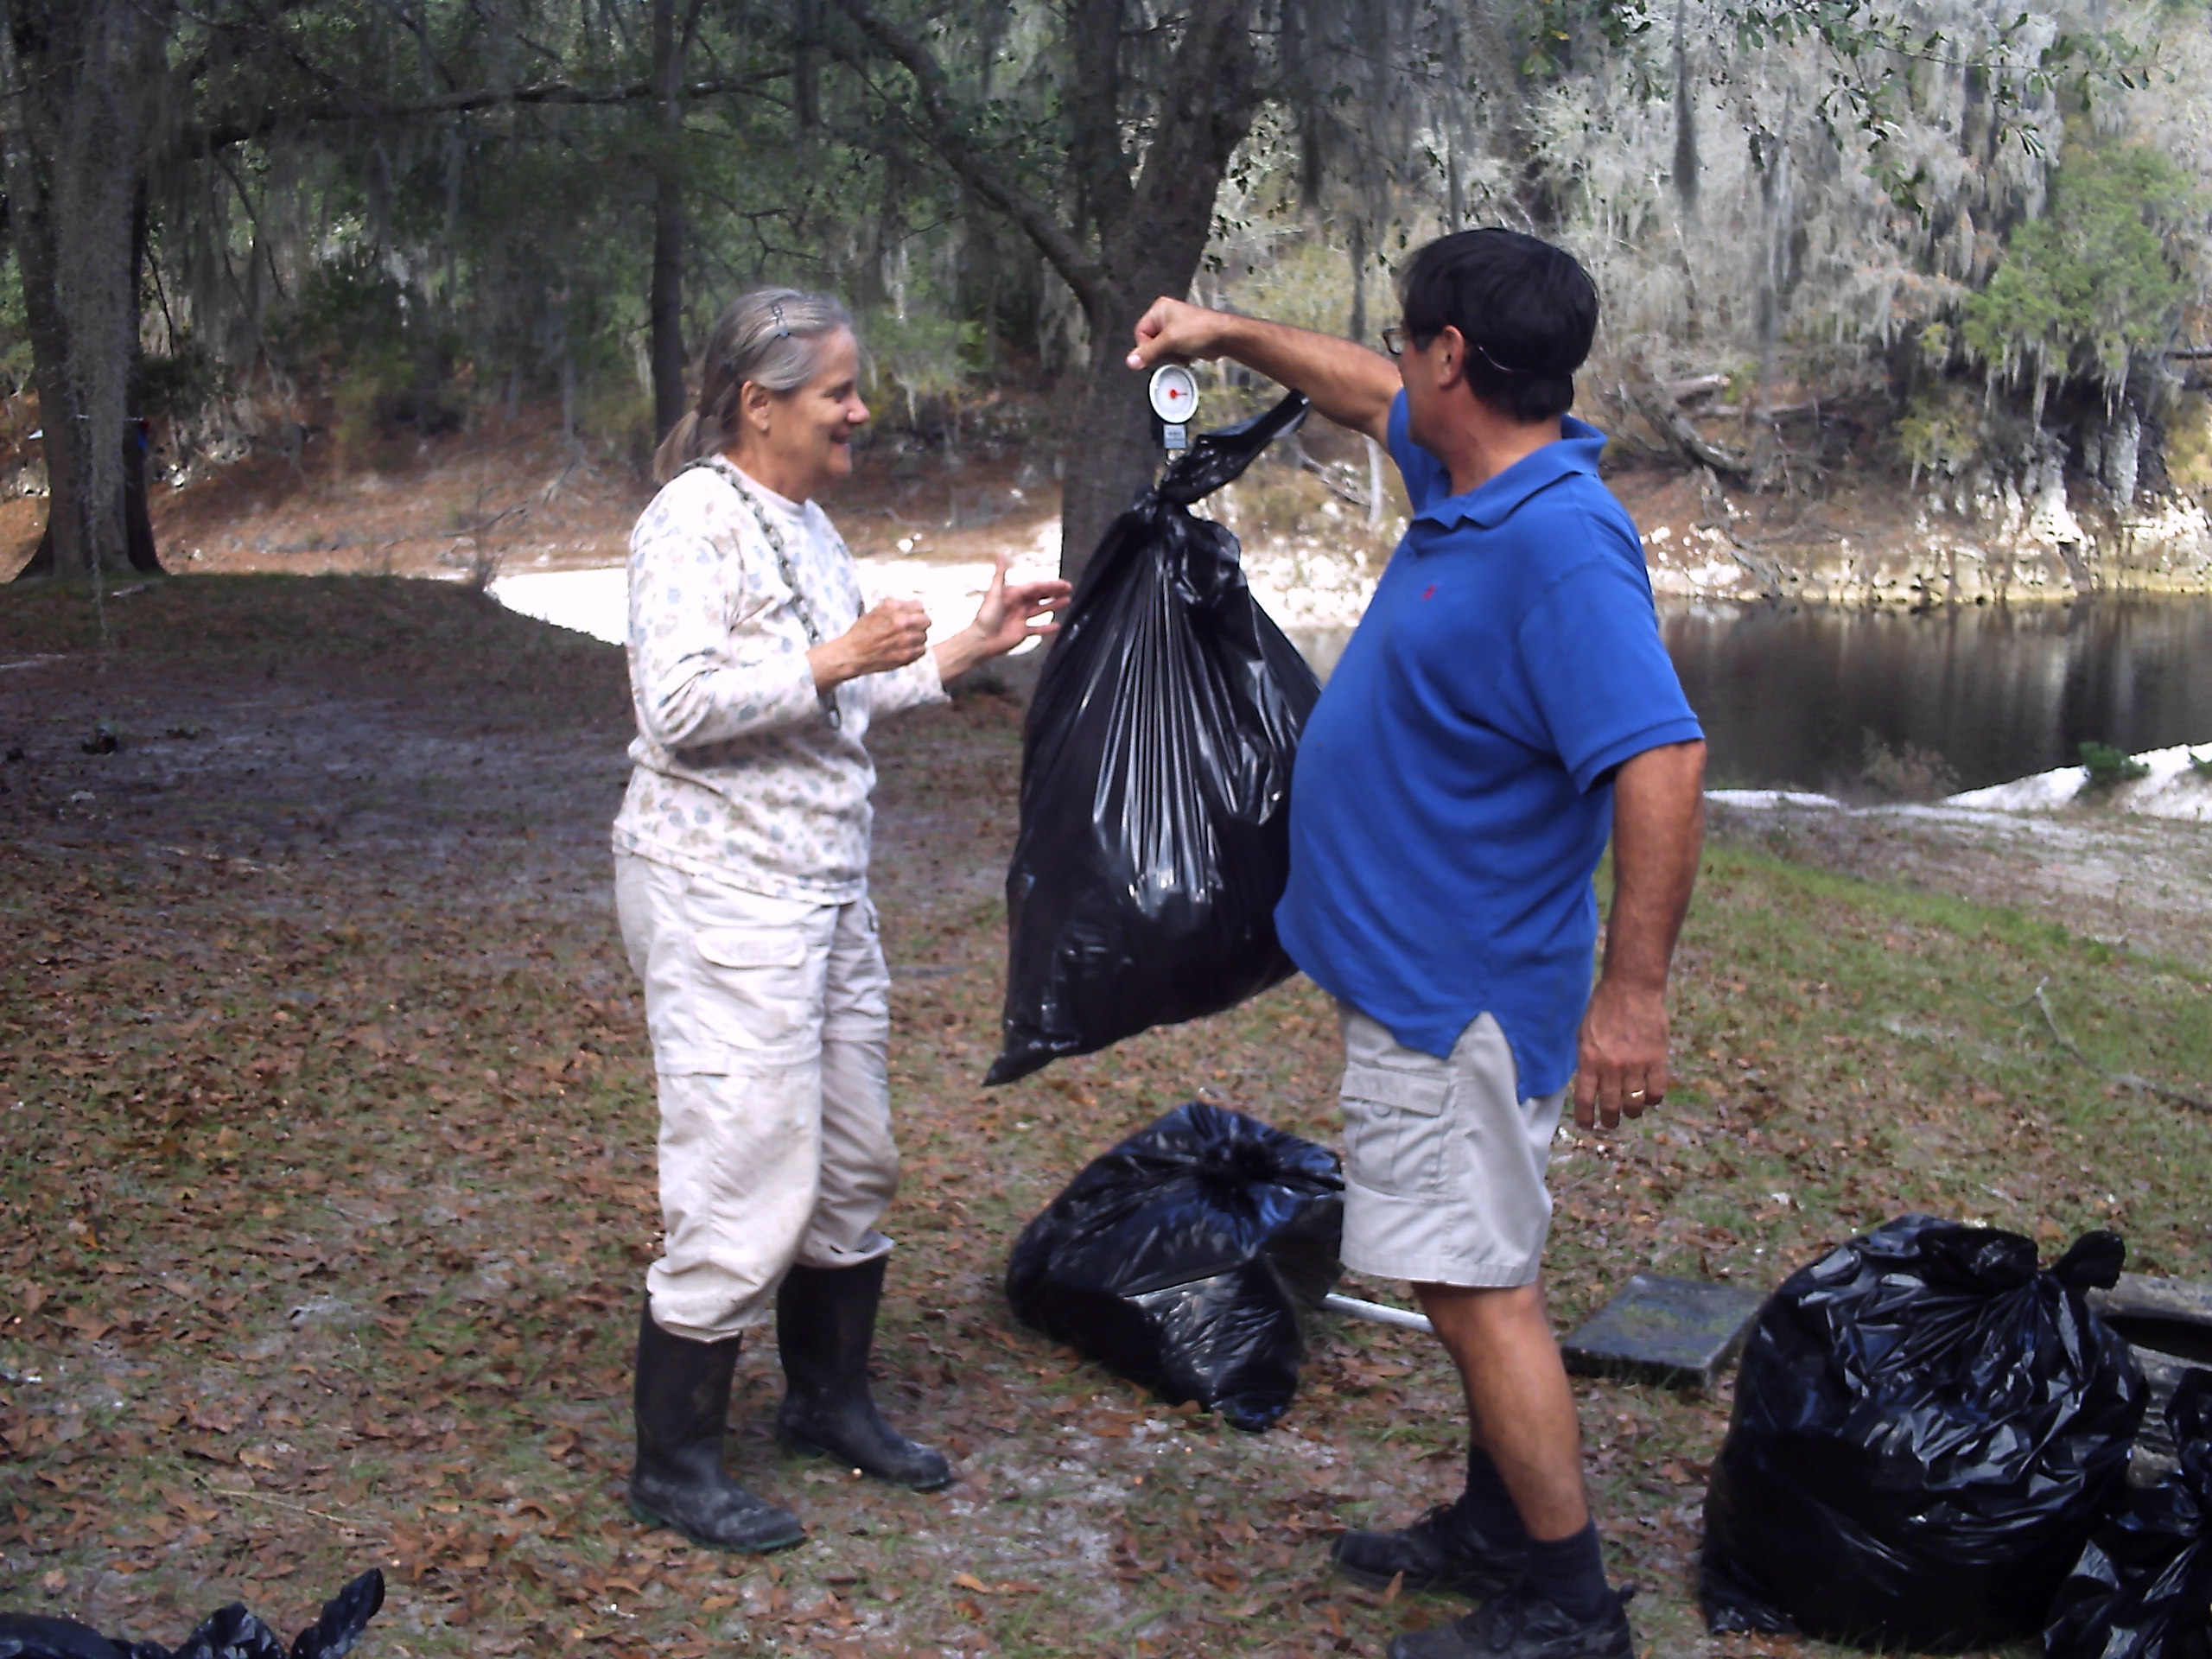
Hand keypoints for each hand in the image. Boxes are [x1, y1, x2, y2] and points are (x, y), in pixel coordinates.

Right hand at [812, 597, 928, 689]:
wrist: (853, 654)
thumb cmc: (862, 632)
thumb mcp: (876, 611)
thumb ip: (896, 606)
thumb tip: (915, 605)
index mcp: (894, 609)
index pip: (920, 607)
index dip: (916, 611)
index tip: (913, 615)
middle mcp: (901, 623)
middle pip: (926, 621)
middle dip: (920, 623)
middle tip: (912, 627)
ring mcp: (905, 640)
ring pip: (924, 636)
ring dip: (917, 637)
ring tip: (905, 639)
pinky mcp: (906, 655)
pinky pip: (922, 650)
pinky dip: (916, 649)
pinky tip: (905, 648)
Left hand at [933, 552, 1071, 681]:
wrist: (982, 640)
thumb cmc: (986, 616)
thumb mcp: (994, 593)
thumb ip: (1000, 574)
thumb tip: (1000, 554)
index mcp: (1013, 594)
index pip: (1035, 587)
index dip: (1050, 585)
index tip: (1063, 584)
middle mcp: (1018, 605)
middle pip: (1040, 596)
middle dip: (1054, 592)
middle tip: (1069, 589)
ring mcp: (1021, 618)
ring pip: (1041, 610)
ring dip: (1054, 605)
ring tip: (1068, 601)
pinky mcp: (1022, 632)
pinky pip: (1037, 628)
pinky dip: (1047, 627)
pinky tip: (1057, 625)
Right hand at [1126, 296, 1235, 371]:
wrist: (1223, 337)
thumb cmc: (1200, 330)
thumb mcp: (1169, 341)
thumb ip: (1148, 352)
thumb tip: (1130, 361)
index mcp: (1159, 310)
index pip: (1140, 332)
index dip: (1146, 346)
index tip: (1156, 354)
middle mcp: (1165, 317)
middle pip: (1150, 342)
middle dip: (1162, 351)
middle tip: (1172, 351)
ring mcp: (1175, 328)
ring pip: (1161, 350)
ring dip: (1171, 356)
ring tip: (1182, 352)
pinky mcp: (1183, 339)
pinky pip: (1172, 352)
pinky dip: (1179, 356)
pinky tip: (1188, 354)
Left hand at [1572, 976, 1668, 1131]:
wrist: (1631, 989)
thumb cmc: (1603, 1009)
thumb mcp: (1584, 1034)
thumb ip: (1586, 1061)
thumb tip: (1588, 1086)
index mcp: (1589, 1060)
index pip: (1585, 1100)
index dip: (1586, 1118)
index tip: (1588, 1126)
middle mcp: (1611, 1066)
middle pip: (1611, 1107)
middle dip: (1610, 1120)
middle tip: (1611, 1122)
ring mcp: (1636, 1064)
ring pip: (1635, 1104)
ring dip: (1632, 1112)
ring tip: (1631, 1110)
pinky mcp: (1657, 1060)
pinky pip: (1657, 1092)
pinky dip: (1653, 1099)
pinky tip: (1649, 1095)